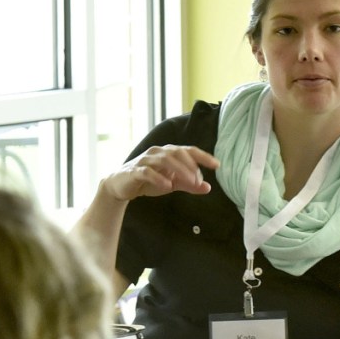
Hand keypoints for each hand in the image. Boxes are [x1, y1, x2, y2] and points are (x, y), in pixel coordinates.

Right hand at [102, 145, 219, 202]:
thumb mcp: (172, 184)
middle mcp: (158, 152)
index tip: (217, 165)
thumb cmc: (148, 181)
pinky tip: (168, 186)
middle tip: (199, 180)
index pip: (189, 151)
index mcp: (169, 153)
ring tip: (189, 181)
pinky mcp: (135, 171)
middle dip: (191, 165)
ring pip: (164, 160)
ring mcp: (146, 160)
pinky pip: (148, 172)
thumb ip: (189, 185)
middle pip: (177, 153)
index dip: (203, 156)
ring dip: (179, 170)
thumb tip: (208, 187)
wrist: (122, 186)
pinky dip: (158, 178)